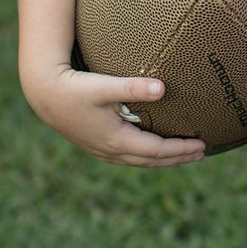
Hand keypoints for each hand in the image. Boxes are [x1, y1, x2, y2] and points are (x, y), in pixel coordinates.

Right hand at [23, 64, 205, 166]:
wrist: (44, 94)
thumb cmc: (75, 88)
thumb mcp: (104, 86)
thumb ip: (133, 87)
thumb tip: (162, 89)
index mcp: (117, 140)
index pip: (157, 151)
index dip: (181, 149)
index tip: (202, 145)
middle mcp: (111, 150)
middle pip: (152, 160)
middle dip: (178, 158)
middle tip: (201, 152)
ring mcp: (102, 151)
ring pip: (140, 161)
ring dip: (163, 159)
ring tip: (182, 153)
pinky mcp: (96, 145)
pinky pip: (128, 157)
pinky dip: (146, 156)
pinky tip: (151, 150)